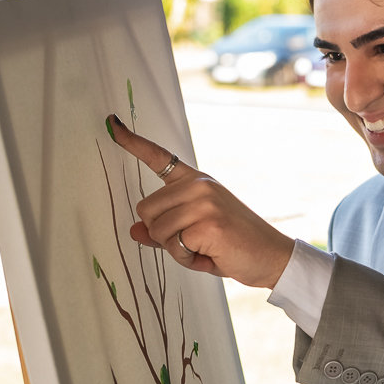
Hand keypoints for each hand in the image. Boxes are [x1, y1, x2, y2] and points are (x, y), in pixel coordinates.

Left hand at [105, 113, 293, 288]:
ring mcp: (204, 202)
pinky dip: (188, 259)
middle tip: (193, 242)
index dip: (132, 142)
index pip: (159, 157)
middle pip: (145, 210)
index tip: (112, 124)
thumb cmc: (234, 245)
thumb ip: (163, 231)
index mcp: (197, 182)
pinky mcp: (207, 223)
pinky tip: (210, 255)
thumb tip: (133, 231)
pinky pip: (173, 246)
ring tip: (204, 249)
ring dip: (176, 250)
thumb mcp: (195, 234)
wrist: (271, 257)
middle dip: (162, 234)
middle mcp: (199, 186)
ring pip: (157, 230)